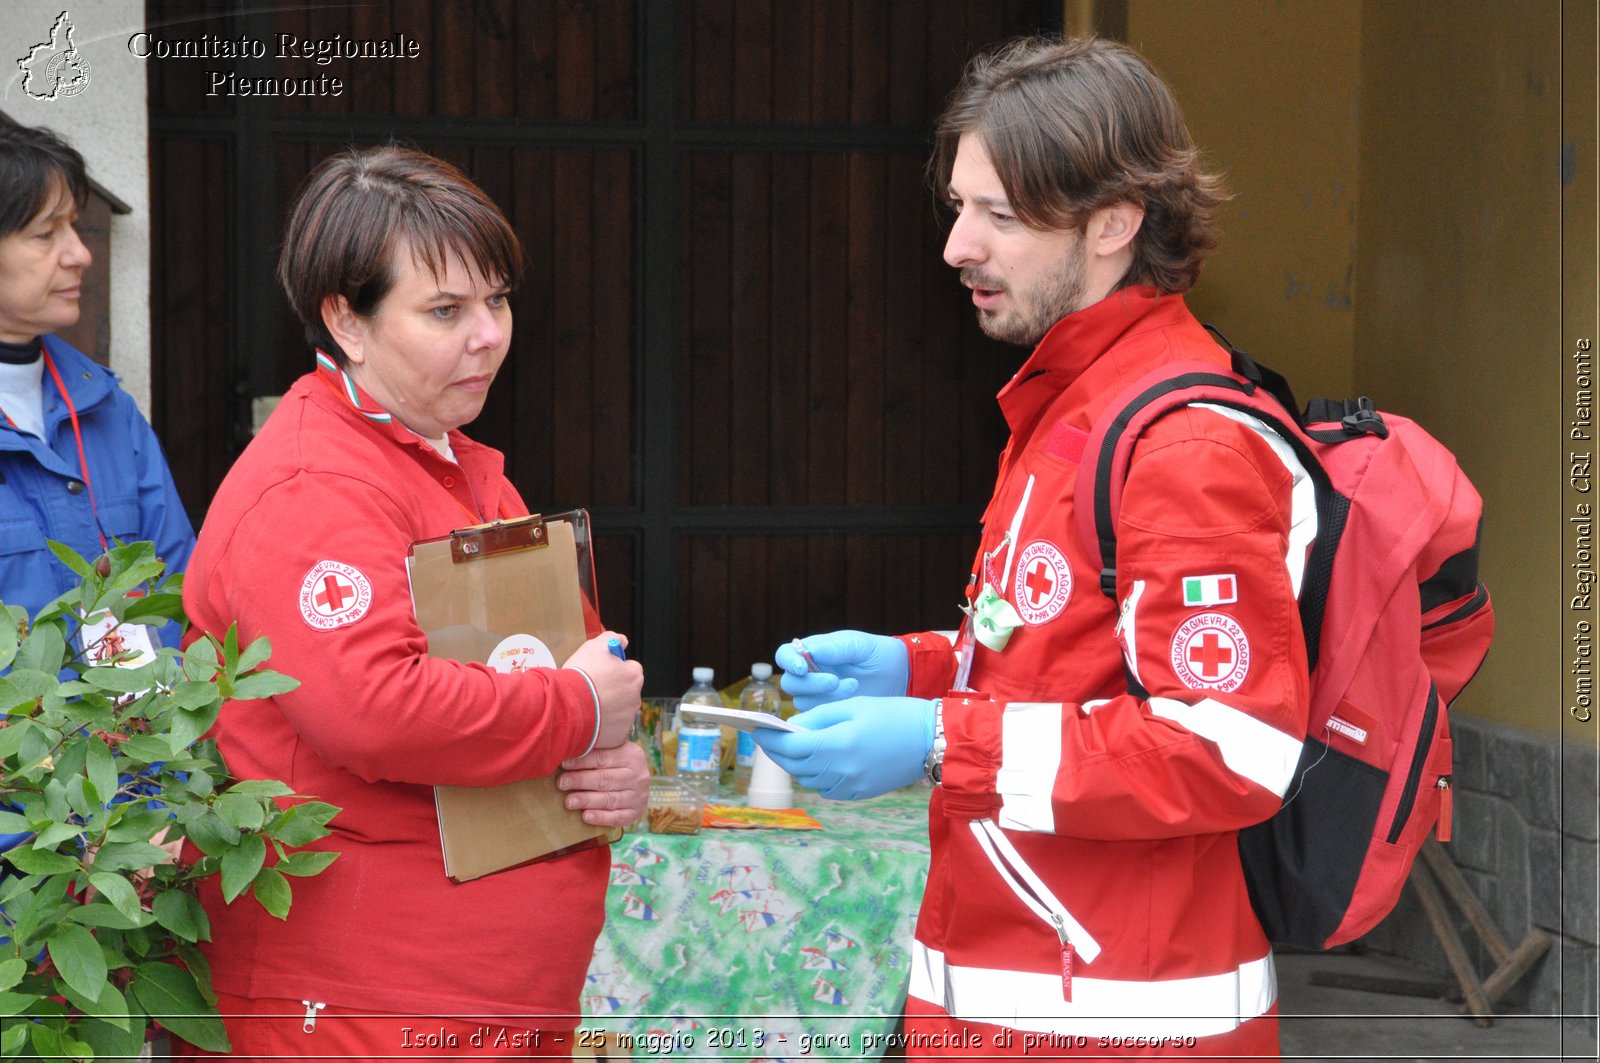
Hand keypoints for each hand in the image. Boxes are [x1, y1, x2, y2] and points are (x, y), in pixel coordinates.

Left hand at [558, 741, 648, 827]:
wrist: (637, 782)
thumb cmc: (616, 764)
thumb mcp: (613, 751)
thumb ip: (595, 751)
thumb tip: (566, 751)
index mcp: (631, 755)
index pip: (603, 758)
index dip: (582, 761)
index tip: (563, 764)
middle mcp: (637, 776)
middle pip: (605, 779)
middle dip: (580, 781)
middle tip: (562, 783)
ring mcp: (638, 796)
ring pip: (610, 799)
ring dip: (587, 800)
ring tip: (569, 802)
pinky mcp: (636, 813)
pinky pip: (618, 817)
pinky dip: (601, 818)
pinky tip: (586, 816)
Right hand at [563, 632, 643, 749]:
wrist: (567, 707)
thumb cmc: (582, 675)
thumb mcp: (596, 646)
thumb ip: (612, 639)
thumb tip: (621, 641)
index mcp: (634, 675)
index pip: (630, 669)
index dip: (614, 669)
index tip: (601, 672)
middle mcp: (635, 698)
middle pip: (625, 691)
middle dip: (612, 690)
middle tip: (592, 690)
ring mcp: (627, 719)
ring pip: (618, 711)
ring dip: (607, 708)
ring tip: (587, 706)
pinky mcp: (618, 737)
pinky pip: (611, 729)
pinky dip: (603, 726)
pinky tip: (588, 721)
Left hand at [751, 696, 933, 799]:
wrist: (932, 739)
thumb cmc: (895, 714)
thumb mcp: (854, 706)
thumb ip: (820, 717)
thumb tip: (793, 727)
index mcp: (837, 745)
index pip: (790, 746)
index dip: (770, 738)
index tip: (758, 728)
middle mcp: (840, 772)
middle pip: (795, 766)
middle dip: (778, 752)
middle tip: (769, 738)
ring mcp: (851, 786)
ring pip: (808, 780)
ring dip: (796, 764)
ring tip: (794, 747)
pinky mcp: (860, 793)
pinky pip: (827, 788)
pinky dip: (816, 775)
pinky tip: (820, 760)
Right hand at [774, 630, 908, 710]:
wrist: (900, 675)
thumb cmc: (878, 653)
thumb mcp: (859, 646)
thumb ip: (834, 648)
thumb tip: (808, 651)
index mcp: (813, 652)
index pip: (785, 655)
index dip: (788, 662)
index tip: (802, 668)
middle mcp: (810, 673)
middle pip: (789, 683)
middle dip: (810, 683)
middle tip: (834, 681)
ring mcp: (817, 694)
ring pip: (801, 701)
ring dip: (825, 696)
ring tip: (853, 686)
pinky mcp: (828, 711)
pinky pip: (816, 716)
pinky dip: (832, 708)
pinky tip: (853, 698)